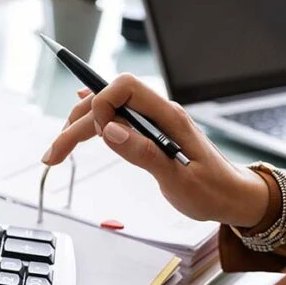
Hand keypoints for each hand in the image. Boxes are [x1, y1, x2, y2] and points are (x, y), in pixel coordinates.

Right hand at [41, 74, 269, 227]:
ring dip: (76, 128)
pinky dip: (90, 122)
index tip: (97, 136)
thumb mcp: (179, 179)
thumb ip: (144, 152)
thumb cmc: (212, 190)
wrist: (232, 197)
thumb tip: (109, 130)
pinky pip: (115, 118)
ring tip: (56, 152)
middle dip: (75, 123)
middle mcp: (158, 114)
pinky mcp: (147, 133)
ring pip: (105, 112)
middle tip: (53, 154)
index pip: (124, 87)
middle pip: (106, 101)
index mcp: (168, 116)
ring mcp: (152, 122)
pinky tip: (77, 120)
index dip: (102, 104)